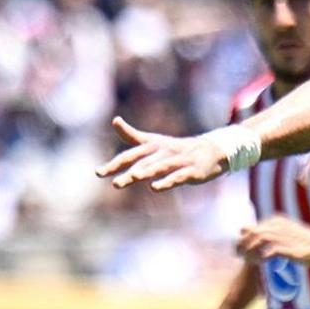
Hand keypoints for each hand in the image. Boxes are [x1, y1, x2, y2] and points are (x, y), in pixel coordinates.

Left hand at [95, 116, 228, 191]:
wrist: (211, 150)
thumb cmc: (177, 148)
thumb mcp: (154, 141)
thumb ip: (132, 135)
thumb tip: (114, 120)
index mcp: (154, 145)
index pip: (131, 154)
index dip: (115, 164)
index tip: (98, 173)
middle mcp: (165, 151)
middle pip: (145, 162)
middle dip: (130, 172)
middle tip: (115, 183)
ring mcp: (180, 159)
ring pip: (161, 166)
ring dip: (147, 171)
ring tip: (134, 177)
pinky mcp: (193, 170)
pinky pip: (179, 175)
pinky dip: (167, 181)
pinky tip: (155, 188)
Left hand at [236, 215, 309, 264]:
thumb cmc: (304, 240)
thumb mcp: (286, 230)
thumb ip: (271, 230)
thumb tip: (251, 233)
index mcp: (276, 220)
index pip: (250, 227)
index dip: (242, 239)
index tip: (239, 249)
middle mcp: (277, 226)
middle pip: (251, 233)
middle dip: (241, 245)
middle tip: (238, 255)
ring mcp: (283, 236)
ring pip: (257, 241)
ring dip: (249, 251)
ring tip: (246, 260)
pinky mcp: (288, 249)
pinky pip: (267, 253)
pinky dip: (260, 258)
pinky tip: (259, 264)